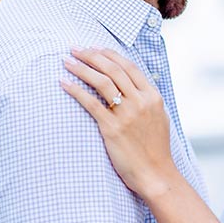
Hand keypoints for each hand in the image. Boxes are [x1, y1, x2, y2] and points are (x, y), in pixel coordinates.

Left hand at [61, 48, 177, 196]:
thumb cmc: (156, 149)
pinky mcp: (112, 128)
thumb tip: (135, 86)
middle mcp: (141, 102)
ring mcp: (127, 114)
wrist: (156, 174)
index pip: (129, 66)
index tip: (95, 48)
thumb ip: (148, 100)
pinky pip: (91, 103)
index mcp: (153, 97)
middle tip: (75, 49)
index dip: (110, 54)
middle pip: (114, 69)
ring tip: (67, 61)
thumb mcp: (159, 118)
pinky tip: (64, 83)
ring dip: (82, 68)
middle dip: (92, 55)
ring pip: (102, 81)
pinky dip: (76, 90)